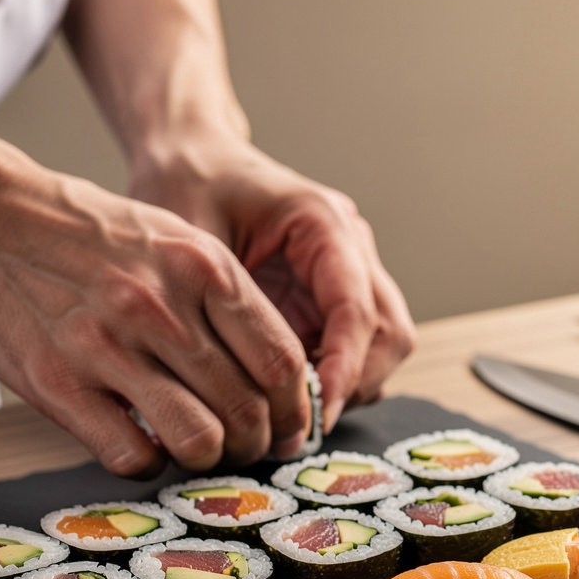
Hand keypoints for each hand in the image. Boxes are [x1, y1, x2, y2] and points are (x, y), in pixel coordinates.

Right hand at [0, 120, 311, 478]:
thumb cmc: (97, 237)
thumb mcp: (181, 242)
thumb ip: (232, 303)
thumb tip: (283, 377)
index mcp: (205, 269)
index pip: (282, 362)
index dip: (297, 411)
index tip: (292, 430)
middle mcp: (162, 308)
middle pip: (248, 410)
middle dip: (259, 444)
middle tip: (249, 448)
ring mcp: (107, 347)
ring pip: (199, 440)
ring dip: (211, 459)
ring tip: (201, 449)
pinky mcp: (59, 383)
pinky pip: (133, 455)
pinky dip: (150, 464)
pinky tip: (145, 444)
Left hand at [129, 138, 416, 431]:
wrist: (190, 156)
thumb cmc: (188, 181)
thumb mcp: (191, 235)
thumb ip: (225, 304)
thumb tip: (241, 383)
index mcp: (324, 223)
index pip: (358, 308)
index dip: (344, 367)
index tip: (316, 410)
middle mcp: (351, 248)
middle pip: (390, 333)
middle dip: (355, 383)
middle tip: (305, 422)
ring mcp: (351, 274)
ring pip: (386, 346)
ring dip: (351, 385)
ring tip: (296, 412)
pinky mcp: (335, 299)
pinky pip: (359, 350)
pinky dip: (337, 380)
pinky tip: (292, 394)